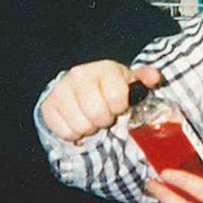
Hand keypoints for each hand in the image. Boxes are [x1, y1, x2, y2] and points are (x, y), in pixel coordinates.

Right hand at [40, 61, 161, 142]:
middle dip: (104, 119)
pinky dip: (73, 133)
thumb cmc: (109, 87)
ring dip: (89, 128)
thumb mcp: (128, 81)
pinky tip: (76, 121)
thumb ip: (144, 79)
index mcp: (104, 68)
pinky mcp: (48, 105)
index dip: (119, 107)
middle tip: (103, 115)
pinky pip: (65, 132)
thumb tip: (154, 77)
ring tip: (90, 118)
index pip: (116, 97)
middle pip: (97, 113)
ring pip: (81, 125)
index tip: (118, 106)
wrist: (78, 87)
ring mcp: (61, 89)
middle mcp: (80, 75)